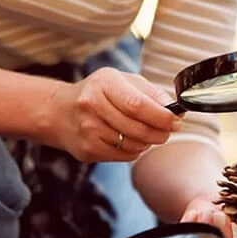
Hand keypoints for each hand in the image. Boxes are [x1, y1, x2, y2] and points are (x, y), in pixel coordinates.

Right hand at [41, 67, 179, 161]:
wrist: (60, 111)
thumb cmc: (98, 93)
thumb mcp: (123, 81)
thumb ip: (151, 93)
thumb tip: (174, 108)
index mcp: (104, 83)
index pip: (137, 104)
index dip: (161, 116)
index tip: (176, 121)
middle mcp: (92, 105)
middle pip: (137, 127)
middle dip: (160, 132)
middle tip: (169, 130)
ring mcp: (87, 129)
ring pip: (133, 144)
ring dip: (148, 141)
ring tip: (145, 132)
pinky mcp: (87, 149)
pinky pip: (124, 155)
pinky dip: (134, 150)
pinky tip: (128, 139)